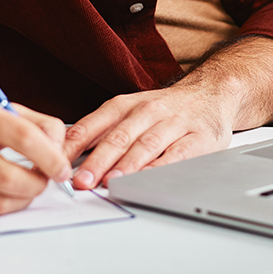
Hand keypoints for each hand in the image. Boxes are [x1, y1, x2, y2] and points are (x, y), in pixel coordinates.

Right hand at [0, 84, 72, 214]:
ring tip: (28, 188)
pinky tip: (2, 192)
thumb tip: (61, 150)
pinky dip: (0, 205)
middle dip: (37, 185)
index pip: (21, 137)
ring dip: (22, 200)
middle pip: (8, 177)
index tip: (63, 169)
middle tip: (46, 182)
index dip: (49, 157)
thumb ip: (35, 124)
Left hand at [64, 35, 272, 188]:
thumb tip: (63, 153)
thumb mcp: (131, 110)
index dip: (76, 143)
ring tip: (110, 182)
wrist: (214, 92)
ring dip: (127, 165)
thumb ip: (102, 130)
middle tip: (81, 180)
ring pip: (147, 145)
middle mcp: (150, 110)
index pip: (96, 123)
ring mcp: (175, 123)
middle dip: (98, 160)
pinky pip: (178, 154)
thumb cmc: (166, 109)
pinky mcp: (199, 138)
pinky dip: (161, 168)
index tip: (58, 162)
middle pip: (120, 136)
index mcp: (128, 104)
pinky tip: (148, 180)